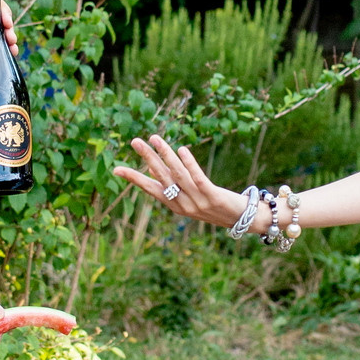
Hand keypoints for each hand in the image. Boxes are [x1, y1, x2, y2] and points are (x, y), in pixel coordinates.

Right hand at [113, 133, 243, 226]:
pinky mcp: (212, 197)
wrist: (243, 220)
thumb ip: (175, 187)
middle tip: (136, 141)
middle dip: (148, 158)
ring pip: (178, 175)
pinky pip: (198, 178)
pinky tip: (182, 149)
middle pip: (162, 178)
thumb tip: (155, 169)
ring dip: (166, 155)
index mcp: (175, 206)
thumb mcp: (192, 199)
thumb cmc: (216, 207)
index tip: (117, 169)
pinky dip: (189, 164)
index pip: (150, 189)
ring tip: (155, 138)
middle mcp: (183, 205)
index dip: (134, 178)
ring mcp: (198, 202)